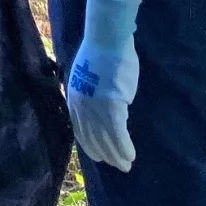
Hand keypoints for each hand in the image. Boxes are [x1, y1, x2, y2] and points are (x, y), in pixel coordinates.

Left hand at [67, 0, 140, 170]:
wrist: (106, 40)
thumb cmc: (100, 54)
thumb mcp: (89, 79)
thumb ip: (93, 97)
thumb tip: (108, 111)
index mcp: (74, 99)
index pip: (81, 130)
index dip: (91, 145)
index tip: (100, 156)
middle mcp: (81, 107)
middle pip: (93, 139)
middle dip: (106, 155)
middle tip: (119, 166)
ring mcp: (95, 108)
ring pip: (106, 140)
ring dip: (117, 155)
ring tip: (127, 165)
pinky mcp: (111, 107)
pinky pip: (118, 135)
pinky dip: (124, 147)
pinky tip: (131, 155)